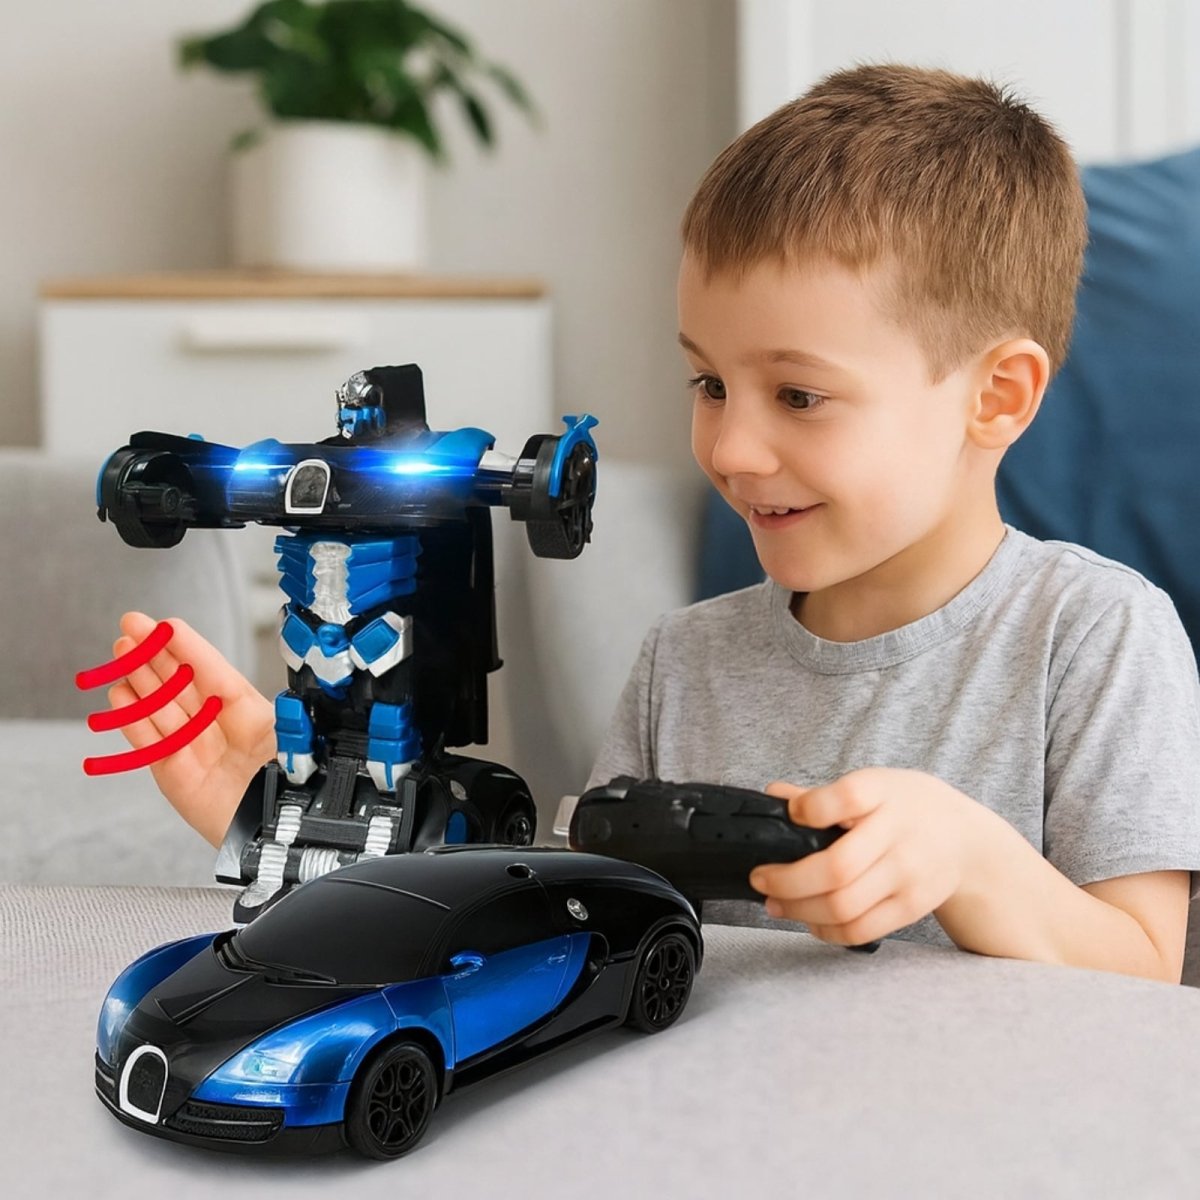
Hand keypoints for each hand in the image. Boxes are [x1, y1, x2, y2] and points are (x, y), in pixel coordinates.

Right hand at [105, 611, 275, 847]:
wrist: (279, 836)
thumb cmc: (294, 787)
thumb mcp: (291, 740)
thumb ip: (269, 712)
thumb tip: (247, 682)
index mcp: (251, 715)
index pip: (214, 673)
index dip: (189, 649)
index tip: (167, 625)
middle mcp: (220, 729)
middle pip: (182, 685)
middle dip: (157, 654)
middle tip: (132, 626)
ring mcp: (196, 750)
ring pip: (162, 707)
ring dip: (140, 678)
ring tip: (122, 649)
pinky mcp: (176, 776)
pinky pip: (151, 741)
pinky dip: (134, 718)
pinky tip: (120, 695)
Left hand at [748, 767, 982, 944]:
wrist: (967, 840)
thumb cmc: (905, 808)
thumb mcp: (873, 785)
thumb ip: (823, 795)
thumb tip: (773, 794)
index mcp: (883, 793)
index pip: (846, 798)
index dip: (810, 809)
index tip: (790, 814)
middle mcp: (898, 834)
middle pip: (835, 868)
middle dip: (786, 879)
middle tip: (759, 878)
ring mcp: (908, 874)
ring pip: (843, 905)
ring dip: (798, 909)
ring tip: (774, 902)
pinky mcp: (911, 907)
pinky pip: (860, 929)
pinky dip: (825, 930)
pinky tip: (808, 919)